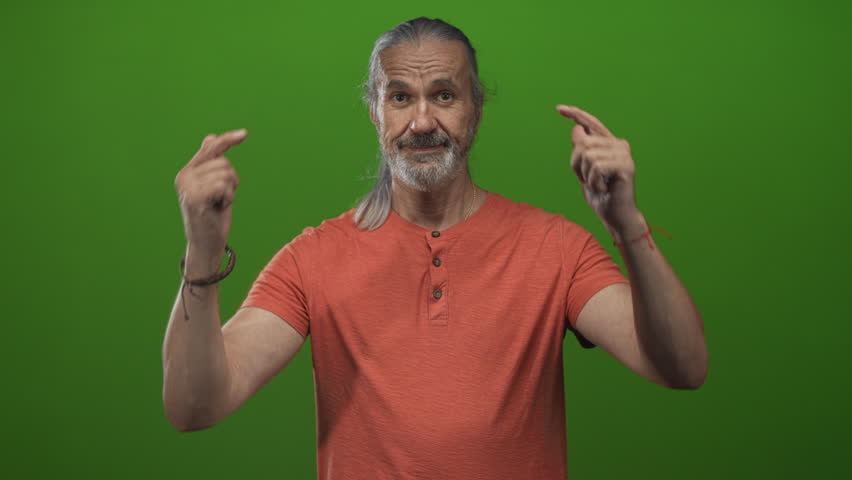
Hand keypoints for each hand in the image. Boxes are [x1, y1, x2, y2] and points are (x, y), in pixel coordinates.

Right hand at [174, 129, 246, 258]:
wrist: (206, 245)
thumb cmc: (212, 217)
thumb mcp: (215, 187)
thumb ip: (211, 164)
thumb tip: (210, 137)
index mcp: (188, 172)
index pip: (210, 148)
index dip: (228, 139)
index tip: (244, 133)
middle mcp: (184, 176)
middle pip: (223, 162)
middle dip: (231, 180)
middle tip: (221, 198)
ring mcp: (188, 187)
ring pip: (225, 174)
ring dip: (230, 191)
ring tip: (218, 204)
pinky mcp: (195, 197)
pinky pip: (223, 185)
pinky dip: (228, 198)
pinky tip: (218, 208)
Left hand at [556, 105, 638, 231]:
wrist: (615, 216)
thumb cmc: (600, 194)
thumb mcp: (584, 171)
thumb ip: (581, 151)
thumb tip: (576, 129)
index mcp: (609, 144)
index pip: (591, 124)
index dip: (576, 115)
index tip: (559, 109)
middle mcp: (618, 144)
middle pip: (583, 143)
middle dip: (577, 165)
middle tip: (588, 181)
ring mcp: (624, 154)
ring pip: (588, 154)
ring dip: (586, 175)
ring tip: (598, 185)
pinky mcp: (626, 165)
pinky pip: (596, 166)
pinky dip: (594, 181)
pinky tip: (604, 188)